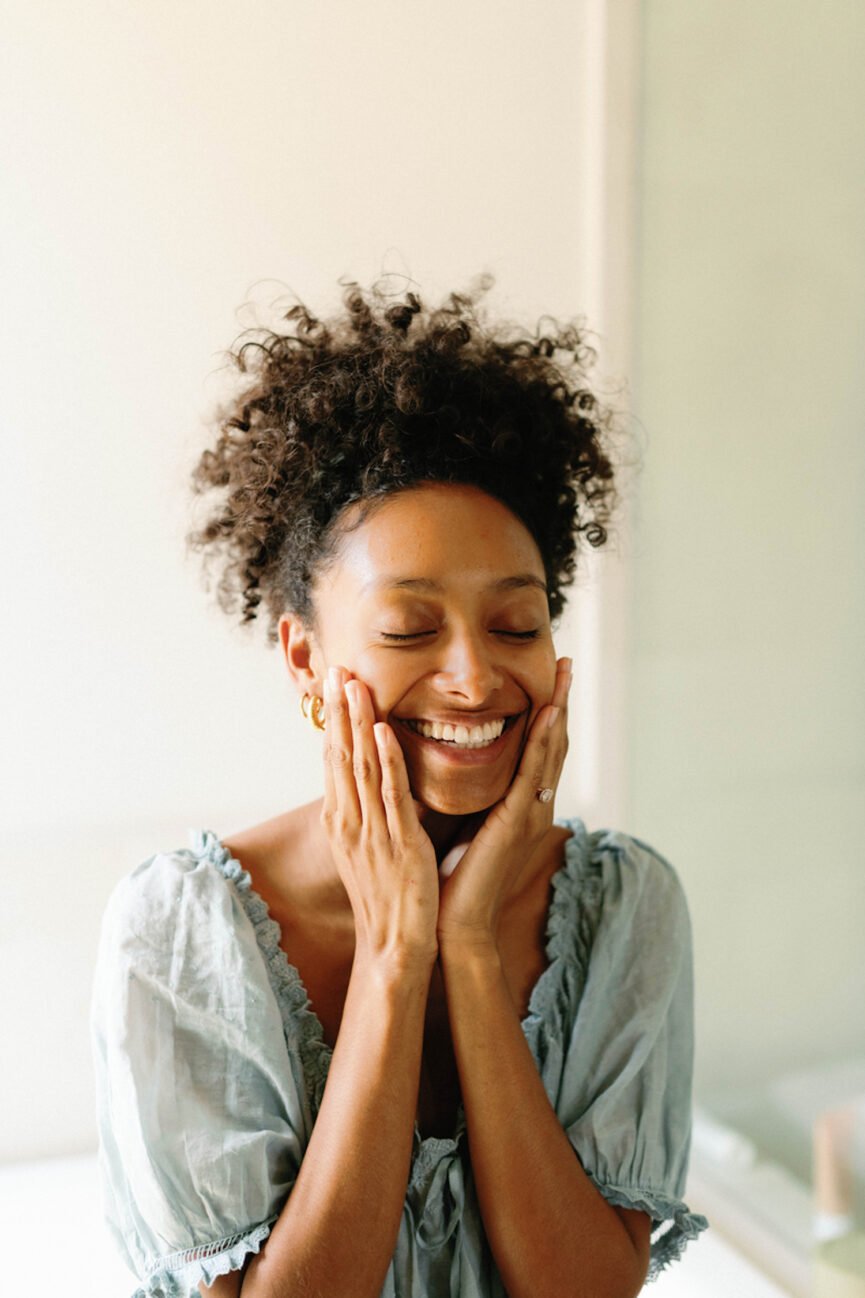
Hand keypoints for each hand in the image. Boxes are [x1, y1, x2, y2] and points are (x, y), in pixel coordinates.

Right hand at [321, 667, 439, 966]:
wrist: (394, 947)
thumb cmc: (388, 899)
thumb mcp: (370, 849)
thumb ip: (371, 814)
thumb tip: (377, 783)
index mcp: (343, 822)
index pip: (333, 761)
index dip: (333, 721)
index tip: (332, 684)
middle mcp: (349, 821)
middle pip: (339, 755)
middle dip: (338, 710)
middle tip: (336, 668)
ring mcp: (371, 831)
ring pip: (360, 766)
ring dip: (357, 722)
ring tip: (355, 684)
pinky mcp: (398, 842)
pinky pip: (390, 794)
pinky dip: (386, 760)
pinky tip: (383, 731)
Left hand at [436, 657, 571, 951]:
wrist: (454, 922)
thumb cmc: (452, 876)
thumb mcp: (463, 822)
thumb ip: (469, 793)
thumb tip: (449, 758)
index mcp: (520, 805)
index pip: (538, 748)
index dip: (547, 712)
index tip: (549, 677)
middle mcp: (533, 806)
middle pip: (553, 743)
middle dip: (560, 701)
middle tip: (566, 663)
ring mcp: (530, 814)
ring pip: (550, 751)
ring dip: (559, 710)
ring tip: (564, 676)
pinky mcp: (518, 823)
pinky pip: (534, 773)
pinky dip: (543, 742)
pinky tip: (548, 715)